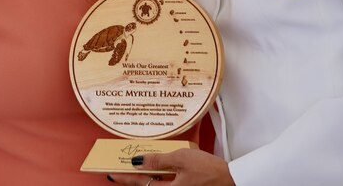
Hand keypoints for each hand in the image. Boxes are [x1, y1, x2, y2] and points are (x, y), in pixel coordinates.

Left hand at [107, 148, 234, 185]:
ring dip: (148, 174)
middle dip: (134, 177)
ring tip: (139, 164)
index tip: (110, 174)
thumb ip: (158, 160)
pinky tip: (161, 164)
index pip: (139, 183)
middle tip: (121, 168)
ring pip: (157, 184)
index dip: (124, 177)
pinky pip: (168, 182)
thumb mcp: (181, 159)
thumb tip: (137, 161)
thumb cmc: (208, 170)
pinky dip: (161, 174)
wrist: (232, 179)